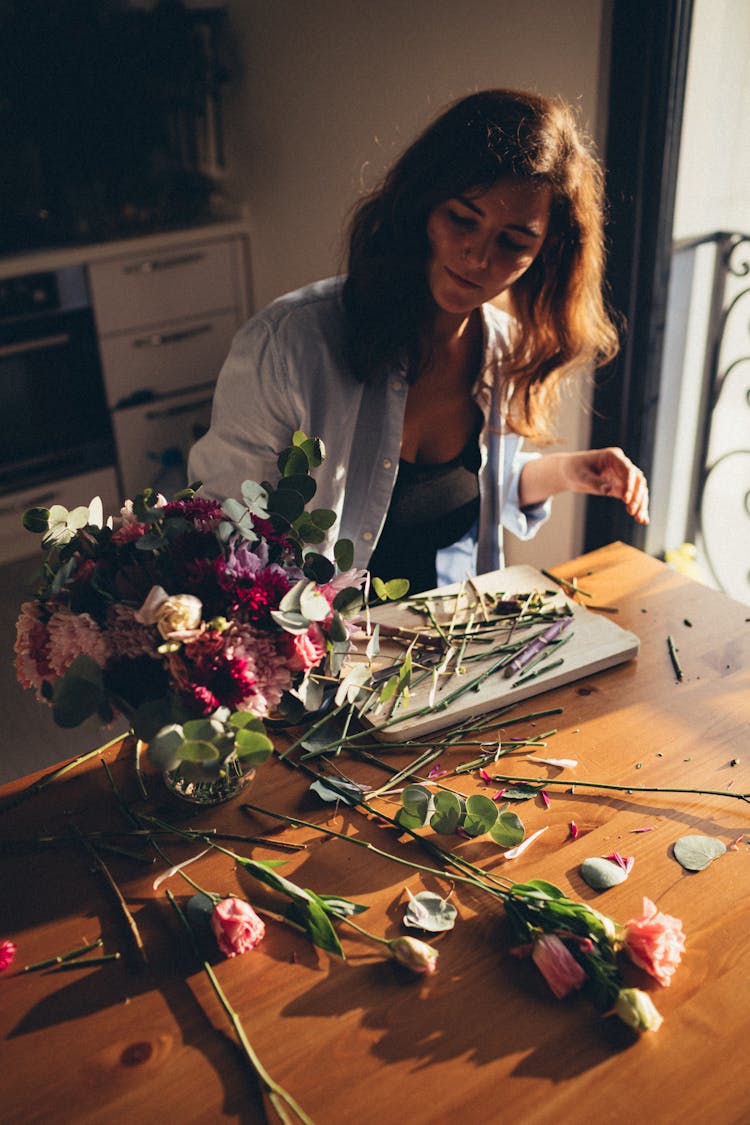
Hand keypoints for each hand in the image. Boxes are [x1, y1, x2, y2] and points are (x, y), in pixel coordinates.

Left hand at [519, 448, 649, 523]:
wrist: (569, 472)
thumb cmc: (574, 469)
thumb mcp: (581, 475)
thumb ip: (594, 482)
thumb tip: (608, 491)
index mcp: (614, 457)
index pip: (628, 470)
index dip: (630, 484)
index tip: (626, 499)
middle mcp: (622, 466)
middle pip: (637, 480)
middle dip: (637, 497)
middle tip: (632, 512)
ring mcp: (622, 477)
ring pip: (639, 490)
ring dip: (641, 504)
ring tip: (640, 519)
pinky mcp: (620, 488)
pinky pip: (632, 498)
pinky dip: (638, 508)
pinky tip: (642, 519)